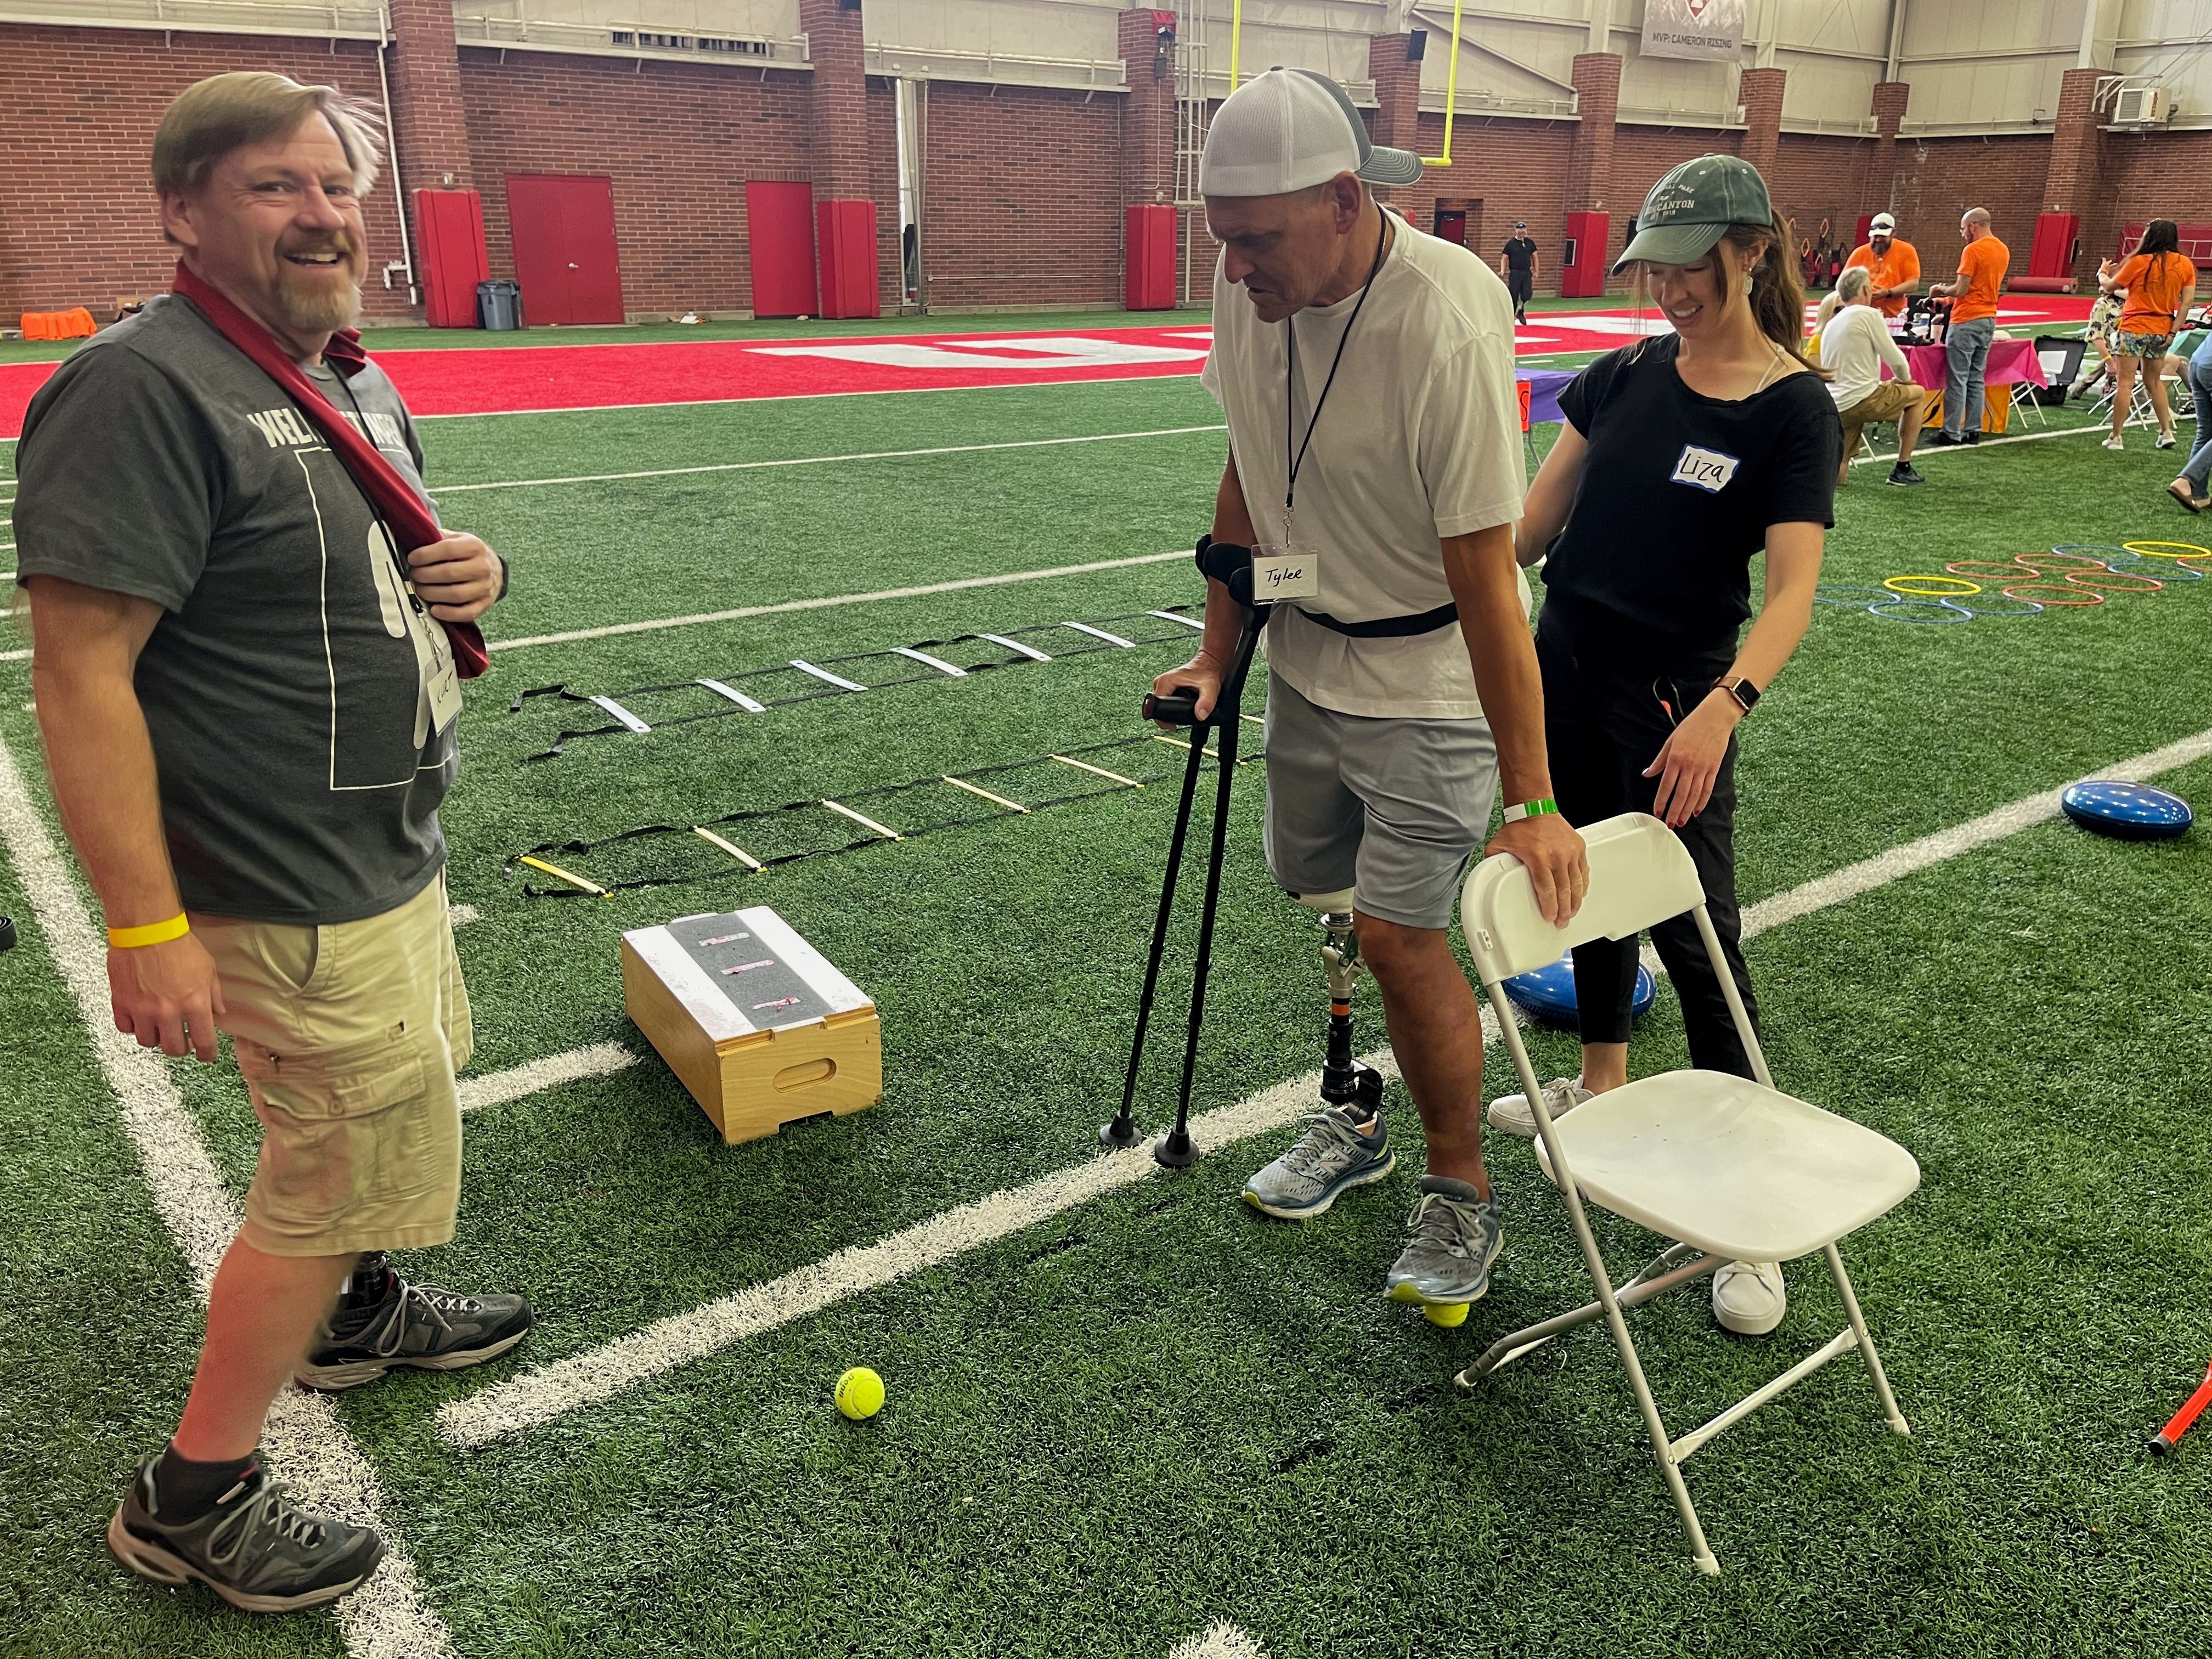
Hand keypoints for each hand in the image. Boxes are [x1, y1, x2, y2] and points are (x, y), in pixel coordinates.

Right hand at [107, 931, 225, 1060]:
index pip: (203, 1042)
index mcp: (194, 1004)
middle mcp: (167, 1012)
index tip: (206, 1055)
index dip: (206, 1053)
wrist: (147, 930)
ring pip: (148, 1042)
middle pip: (173, 1049)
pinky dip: (133, 1027)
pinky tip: (139, 1017)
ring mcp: (142, 1010)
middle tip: (182, 1040)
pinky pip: (125, 1028)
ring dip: (156, 1037)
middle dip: (180, 1048)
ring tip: (160, 1026)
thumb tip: (218, 1014)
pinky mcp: (121, 1003)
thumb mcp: (208, 969)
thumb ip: (214, 995)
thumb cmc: (179, 946)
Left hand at [407, 533, 502, 621]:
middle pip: (449, 573)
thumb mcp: (457, 539)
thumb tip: (416, 540)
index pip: (447, 550)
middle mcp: (483, 567)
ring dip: (432, 594)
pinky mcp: (484, 604)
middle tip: (414, 576)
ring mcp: (485, 587)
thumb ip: (439, 539)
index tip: (412, 559)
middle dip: (425, 575)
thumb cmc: (468, 554)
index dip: (425, 555)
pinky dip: (448, 613)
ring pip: (456, 594)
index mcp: (474, 546)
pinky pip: (466, 613)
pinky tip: (435, 609)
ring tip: (421, 590)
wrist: (494, 570)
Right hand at [1150, 653, 1223, 726]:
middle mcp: (1161, 681)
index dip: (1164, 719)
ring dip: (1171, 710)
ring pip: (1161, 704)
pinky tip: (1183, 704)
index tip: (1173, 725)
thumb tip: (1200, 715)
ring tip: (1185, 707)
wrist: (1208, 664)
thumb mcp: (1210, 688)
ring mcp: (1163, 684)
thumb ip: (1206, 702)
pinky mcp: (1166, 686)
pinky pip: (1165, 700)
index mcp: (1166, 681)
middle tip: (1185, 714)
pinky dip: (1173, 705)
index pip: (1156, 706)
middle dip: (1169, 715)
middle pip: (1158, 706)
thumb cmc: (1207, 672)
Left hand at [1484, 812, 1586, 926]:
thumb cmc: (1519, 827)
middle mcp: (1557, 856)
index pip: (1547, 889)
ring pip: (1577, 883)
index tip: (1550, 917)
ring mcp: (1570, 852)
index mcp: (1538, 857)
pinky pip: (1583, 871)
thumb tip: (1487, 878)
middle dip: (1564, 910)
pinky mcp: (1578, 848)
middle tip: (1562, 921)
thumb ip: (1493, 863)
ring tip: (1571, 912)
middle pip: (1564, 891)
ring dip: (1575, 901)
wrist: (1534, 808)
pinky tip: (1579, 894)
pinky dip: (1582, 885)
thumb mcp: (1499, 845)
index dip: (1550, 907)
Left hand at [1642, 692, 1738, 827]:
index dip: (1661, 802)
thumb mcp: (1670, 741)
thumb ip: (1659, 760)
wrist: (1715, 717)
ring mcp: (1703, 768)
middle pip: (1680, 795)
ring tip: (1681, 822)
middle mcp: (1689, 766)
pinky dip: (1701, 802)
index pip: (1666, 786)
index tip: (1657, 812)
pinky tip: (1696, 811)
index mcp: (1676, 758)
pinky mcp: (1714, 769)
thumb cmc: (1691, 726)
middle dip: (1674, 812)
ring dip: (1687, 811)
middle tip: (1670, 824)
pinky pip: (1707, 789)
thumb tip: (1647, 774)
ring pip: (1694, 795)